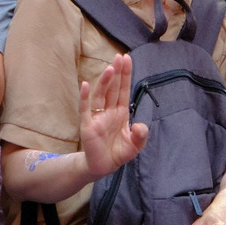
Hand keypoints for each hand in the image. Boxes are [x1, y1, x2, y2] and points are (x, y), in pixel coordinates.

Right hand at [78, 53, 147, 178]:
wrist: (103, 167)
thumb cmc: (118, 153)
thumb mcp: (135, 146)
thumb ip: (140, 135)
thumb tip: (139, 125)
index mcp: (120, 112)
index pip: (123, 90)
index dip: (125, 75)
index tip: (127, 59)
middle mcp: (109, 111)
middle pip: (113, 88)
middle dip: (117, 73)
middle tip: (120, 57)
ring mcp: (97, 117)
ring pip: (101, 95)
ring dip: (105, 81)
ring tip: (110, 68)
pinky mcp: (87, 126)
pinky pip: (85, 109)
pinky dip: (85, 97)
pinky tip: (86, 85)